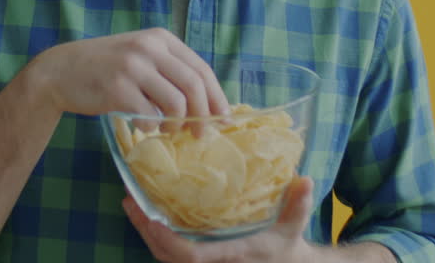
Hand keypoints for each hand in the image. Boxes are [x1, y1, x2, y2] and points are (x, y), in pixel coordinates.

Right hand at [33, 28, 228, 118]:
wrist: (61, 71)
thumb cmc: (106, 68)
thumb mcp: (141, 57)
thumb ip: (170, 72)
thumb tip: (208, 105)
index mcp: (160, 38)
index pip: (201, 68)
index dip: (216, 97)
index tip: (222, 119)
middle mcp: (149, 48)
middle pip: (194, 85)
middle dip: (203, 115)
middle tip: (200, 135)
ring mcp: (132, 67)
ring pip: (176, 103)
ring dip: (176, 124)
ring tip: (167, 130)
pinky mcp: (117, 88)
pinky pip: (149, 116)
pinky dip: (151, 127)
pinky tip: (141, 125)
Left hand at [123, 176, 315, 262]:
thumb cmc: (287, 247)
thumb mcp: (294, 225)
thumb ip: (298, 203)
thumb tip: (304, 179)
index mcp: (231, 255)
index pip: (191, 256)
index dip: (166, 241)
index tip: (151, 219)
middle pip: (167, 257)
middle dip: (146, 232)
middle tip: (130, 201)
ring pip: (165, 258)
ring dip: (147, 233)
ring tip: (133, 204)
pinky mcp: (201, 262)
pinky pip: (171, 256)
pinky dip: (157, 238)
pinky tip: (149, 216)